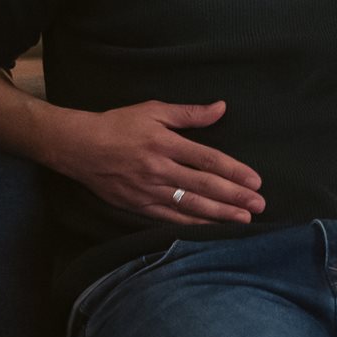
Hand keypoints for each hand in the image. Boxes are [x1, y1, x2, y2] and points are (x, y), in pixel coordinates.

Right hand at [52, 101, 264, 224]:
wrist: (77, 146)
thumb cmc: (118, 124)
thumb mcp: (154, 110)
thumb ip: (189, 113)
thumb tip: (221, 108)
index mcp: (166, 144)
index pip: (208, 160)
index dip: (234, 172)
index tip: (256, 181)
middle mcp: (159, 170)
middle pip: (204, 186)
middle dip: (234, 197)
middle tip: (259, 206)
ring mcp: (148, 190)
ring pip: (189, 205)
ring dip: (218, 214)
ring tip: (243, 221)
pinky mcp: (137, 205)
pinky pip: (169, 217)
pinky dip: (191, 224)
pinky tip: (209, 229)